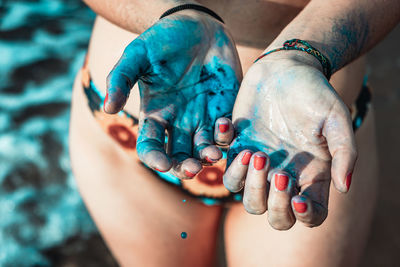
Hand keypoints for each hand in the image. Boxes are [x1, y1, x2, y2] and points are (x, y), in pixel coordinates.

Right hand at [105, 11, 240, 177]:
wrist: (198, 24)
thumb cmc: (164, 38)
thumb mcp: (138, 54)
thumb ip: (121, 78)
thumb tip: (107, 108)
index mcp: (155, 114)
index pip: (150, 146)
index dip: (154, 158)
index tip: (162, 163)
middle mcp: (178, 121)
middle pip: (179, 157)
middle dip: (185, 167)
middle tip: (192, 167)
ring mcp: (202, 117)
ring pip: (204, 151)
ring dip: (208, 157)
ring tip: (212, 153)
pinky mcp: (224, 109)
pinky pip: (227, 133)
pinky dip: (227, 136)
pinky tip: (224, 124)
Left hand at [223, 52, 356, 228]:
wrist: (286, 68)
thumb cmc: (314, 92)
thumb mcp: (336, 118)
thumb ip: (344, 151)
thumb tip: (344, 187)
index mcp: (311, 174)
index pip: (310, 214)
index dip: (305, 215)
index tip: (297, 198)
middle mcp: (283, 174)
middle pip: (272, 213)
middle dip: (271, 201)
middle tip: (276, 170)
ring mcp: (257, 162)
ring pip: (242, 194)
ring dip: (246, 181)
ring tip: (254, 152)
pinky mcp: (236, 145)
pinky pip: (221, 161)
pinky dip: (221, 147)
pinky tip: (230, 125)